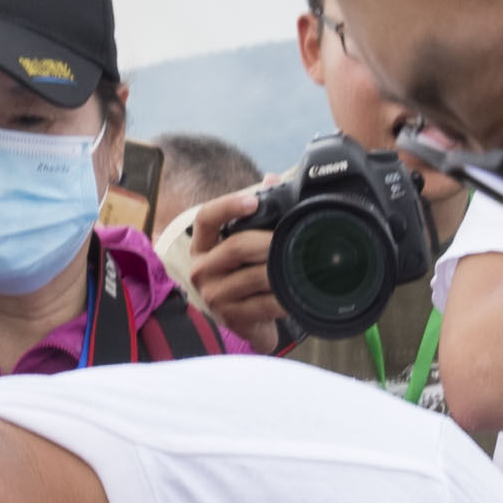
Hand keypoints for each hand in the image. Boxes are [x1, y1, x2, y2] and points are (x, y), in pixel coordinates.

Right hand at [165, 194, 290, 350]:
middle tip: (293, 238)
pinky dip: (283, 298)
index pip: (206, 218)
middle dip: (268, 242)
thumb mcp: (246, 245)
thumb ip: (257, 213)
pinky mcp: (231, 318)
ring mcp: (213, 296)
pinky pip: (263, 304)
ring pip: (253, 277)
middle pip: (236, 247)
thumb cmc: (246, 276)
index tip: (253, 201)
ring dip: (280, 270)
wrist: (249, 323)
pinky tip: (295, 294)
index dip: (228, 206)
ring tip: (300, 265)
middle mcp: (201, 270)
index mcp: (202, 246)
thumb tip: (272, 179)